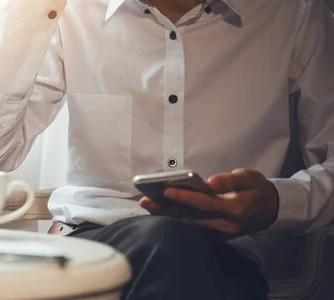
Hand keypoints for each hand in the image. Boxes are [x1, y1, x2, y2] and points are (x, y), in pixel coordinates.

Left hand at [139, 169, 279, 243]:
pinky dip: (177, 226)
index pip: (204, 203)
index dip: (184, 197)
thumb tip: (210, 182)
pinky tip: (161, 218)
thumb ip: (229, 180)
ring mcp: (221, 234)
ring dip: (167, 218)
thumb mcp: (248, 177)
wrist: (270, 209)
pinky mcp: (218, 238)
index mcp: (234, 209)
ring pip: (190, 227)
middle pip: (192, 218)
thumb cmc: (256, 188)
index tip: (165, 191)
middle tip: (145, 202)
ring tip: (148, 208)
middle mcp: (226, 225)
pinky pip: (194, 233)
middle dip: (166, 210)